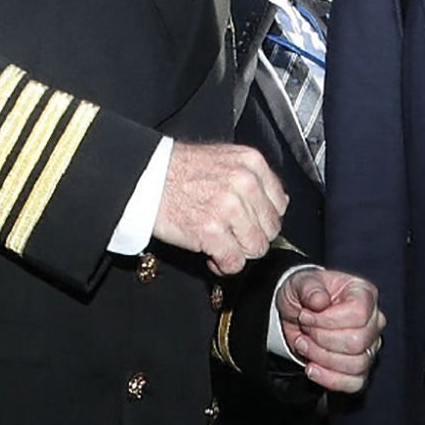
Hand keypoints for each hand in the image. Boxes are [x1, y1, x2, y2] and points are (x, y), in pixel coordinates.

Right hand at [154, 142, 286, 274]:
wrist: (144, 177)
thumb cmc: (179, 170)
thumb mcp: (224, 160)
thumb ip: (253, 179)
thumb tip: (279, 204)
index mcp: (251, 163)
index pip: (279, 204)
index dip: (261, 219)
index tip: (245, 221)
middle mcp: (245, 182)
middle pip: (270, 229)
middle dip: (250, 237)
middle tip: (229, 234)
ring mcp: (229, 207)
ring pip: (256, 248)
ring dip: (237, 251)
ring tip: (218, 242)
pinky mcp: (212, 231)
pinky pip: (234, 262)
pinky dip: (223, 264)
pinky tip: (210, 253)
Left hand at [275, 267, 382, 392]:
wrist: (298, 315)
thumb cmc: (305, 294)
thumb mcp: (301, 282)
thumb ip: (309, 288)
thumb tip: (319, 301)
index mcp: (365, 294)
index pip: (358, 314)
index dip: (327, 319)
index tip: (306, 316)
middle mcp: (374, 321)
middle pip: (357, 342)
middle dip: (322, 339)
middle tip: (304, 330)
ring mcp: (370, 347)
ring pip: (356, 364)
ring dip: (322, 358)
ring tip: (303, 345)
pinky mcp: (361, 369)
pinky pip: (354, 383)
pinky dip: (329, 379)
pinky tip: (311, 368)